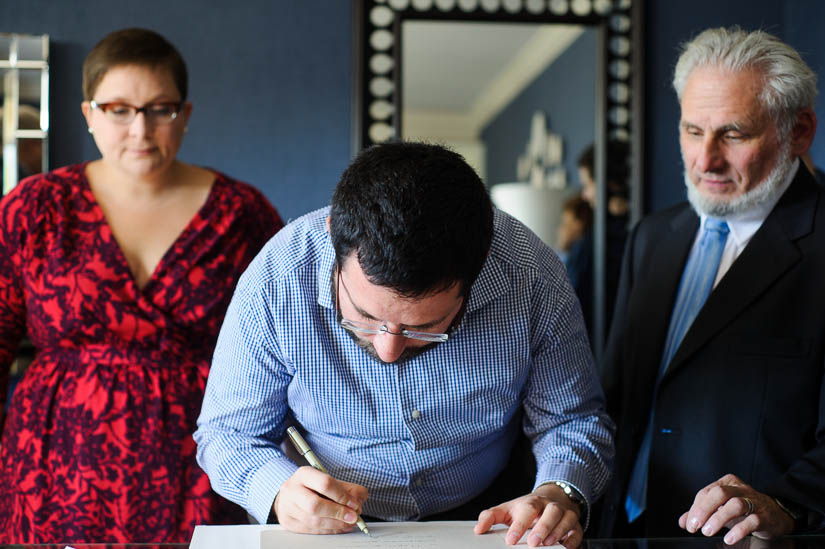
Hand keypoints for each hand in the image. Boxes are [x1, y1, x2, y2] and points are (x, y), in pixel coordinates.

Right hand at [274, 466, 367, 533]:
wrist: (289, 495)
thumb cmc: (311, 486)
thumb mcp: (328, 480)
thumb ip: (347, 488)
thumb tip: (360, 499)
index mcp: (304, 474)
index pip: (324, 484)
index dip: (342, 496)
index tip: (354, 504)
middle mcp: (292, 490)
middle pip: (315, 505)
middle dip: (338, 512)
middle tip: (353, 516)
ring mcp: (288, 507)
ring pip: (313, 521)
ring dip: (336, 524)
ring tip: (349, 523)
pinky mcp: (289, 522)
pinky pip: (311, 530)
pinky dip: (329, 530)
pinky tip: (339, 527)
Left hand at [474, 483, 582, 546]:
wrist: (552, 498)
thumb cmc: (527, 509)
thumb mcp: (508, 510)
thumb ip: (491, 517)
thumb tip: (478, 529)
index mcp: (532, 502)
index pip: (527, 509)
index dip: (519, 525)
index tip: (511, 540)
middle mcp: (550, 506)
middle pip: (550, 511)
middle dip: (542, 527)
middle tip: (533, 542)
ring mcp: (565, 514)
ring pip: (566, 518)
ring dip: (558, 531)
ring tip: (547, 544)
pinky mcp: (575, 525)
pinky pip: (578, 531)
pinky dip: (573, 540)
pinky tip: (566, 548)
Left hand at [678, 474, 794, 544]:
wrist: (777, 515)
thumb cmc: (745, 511)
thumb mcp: (722, 509)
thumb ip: (702, 513)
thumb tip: (684, 522)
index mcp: (727, 483)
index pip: (706, 492)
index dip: (695, 508)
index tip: (689, 524)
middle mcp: (740, 489)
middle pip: (719, 493)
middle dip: (703, 509)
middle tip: (695, 526)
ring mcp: (753, 501)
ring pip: (735, 505)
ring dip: (718, 518)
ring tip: (707, 531)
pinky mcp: (764, 516)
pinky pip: (751, 521)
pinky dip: (738, 530)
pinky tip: (729, 539)